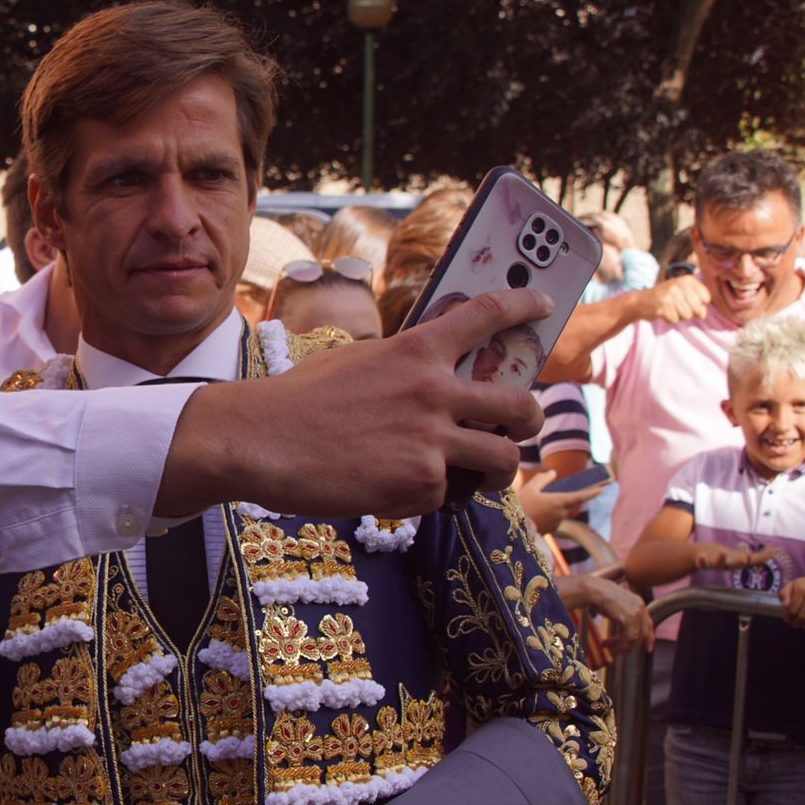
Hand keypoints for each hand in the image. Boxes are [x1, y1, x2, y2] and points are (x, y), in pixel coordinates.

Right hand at [187, 288, 549, 518]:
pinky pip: (446, 495)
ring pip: (502, 460)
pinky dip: (426, 497)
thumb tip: (429, 382)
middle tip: (520, 429)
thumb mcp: (357, 362)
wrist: (260, 440)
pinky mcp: (421, 482)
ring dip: (498, 473)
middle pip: (521, 405)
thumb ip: (402, 367)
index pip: (487, 314)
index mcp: (417, 349)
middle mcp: (435, 390)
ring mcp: (433, 439)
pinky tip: (393, 491)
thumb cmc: (297, 401)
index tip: (545, 307)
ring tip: (481, 478)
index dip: (525, 307)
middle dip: (530, 421)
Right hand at [515, 468, 603, 535]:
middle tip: (547, 496)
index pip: (580, 496)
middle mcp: (561, 513)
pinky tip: (535, 515)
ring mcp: (557, 523)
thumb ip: (544, 478)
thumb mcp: (530, 488)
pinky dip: (548, 516)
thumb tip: (554, 473)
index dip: (592, 492)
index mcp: (558, 501)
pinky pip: (554, 520)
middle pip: (568, 503)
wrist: (510, 526)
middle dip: (562, 498)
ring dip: (554, 507)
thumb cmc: (520, 504)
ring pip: (561, 512)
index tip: (602, 489)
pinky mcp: (551, 530)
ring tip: (535, 506)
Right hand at [559, 573, 652, 660]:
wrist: (593, 590)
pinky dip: (619, 644)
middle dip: (631, 645)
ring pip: (634, 638)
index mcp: (639, 603)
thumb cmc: (599, 595)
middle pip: (643, 634)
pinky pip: (628, 637)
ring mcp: (635, 613)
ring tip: (608, 647)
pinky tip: (606, 644)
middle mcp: (640, 607)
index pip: (649, 624)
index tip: (648, 649)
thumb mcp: (616, 604)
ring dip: (621, 646)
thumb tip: (621, 622)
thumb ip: (623, 612)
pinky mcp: (628, 618)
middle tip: (618, 651)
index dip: (649, 638)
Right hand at [639, 274, 711, 323]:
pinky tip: (663, 312)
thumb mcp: (684, 294)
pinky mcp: (662, 306)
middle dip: (689, 312)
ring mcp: (670, 295)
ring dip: (679, 316)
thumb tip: (702, 314)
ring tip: (670, 309)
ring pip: (687, 315)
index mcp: (687, 280)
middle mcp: (679, 285)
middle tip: (677, 306)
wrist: (641, 301)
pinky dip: (670, 319)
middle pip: (698, 308)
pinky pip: (675, 320)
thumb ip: (698, 303)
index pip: (706, 298)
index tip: (688, 301)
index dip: (699, 304)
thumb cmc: (667, 298)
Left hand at [691, 542, 766, 571]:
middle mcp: (726, 565)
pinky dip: (701, 561)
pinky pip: (701, 562)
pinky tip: (700, 557)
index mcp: (736, 563)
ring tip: (722, 554)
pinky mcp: (702, 562)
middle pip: (733, 564)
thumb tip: (775, 550)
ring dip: (719, 560)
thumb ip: (759, 557)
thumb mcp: (743, 557)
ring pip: (716, 563)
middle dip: (738, 562)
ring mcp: (714, 564)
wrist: (705, 559)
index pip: (745, 562)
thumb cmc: (727, 559)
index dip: (749, 560)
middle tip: (744, 559)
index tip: (751, 557)